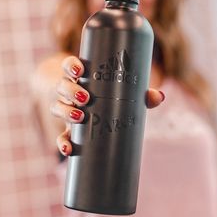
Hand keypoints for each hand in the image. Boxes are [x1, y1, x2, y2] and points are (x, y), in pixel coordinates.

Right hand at [50, 55, 164, 155]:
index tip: (80, 71)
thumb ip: (140, 95)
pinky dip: (63, 143)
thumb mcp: (122, 94)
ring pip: (57, 106)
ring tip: (81, 117)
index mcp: (80, 77)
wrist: (91, 113)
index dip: (71, 65)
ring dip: (66, 111)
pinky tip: (69, 150)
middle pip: (62, 86)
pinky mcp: (66, 130)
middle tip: (86, 97)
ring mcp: (66, 110)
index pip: (69, 66)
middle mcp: (69, 92)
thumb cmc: (109, 97)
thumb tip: (159, 96)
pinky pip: (60, 136)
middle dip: (71, 91)